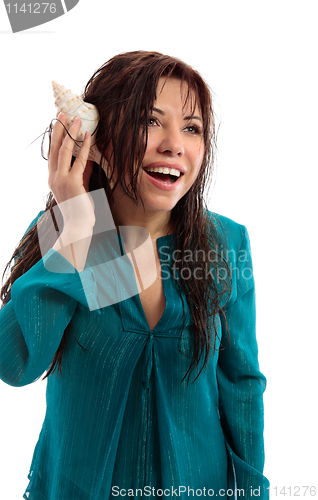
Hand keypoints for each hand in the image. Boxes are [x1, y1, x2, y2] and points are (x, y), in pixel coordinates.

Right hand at [48, 113, 95, 228]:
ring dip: (70, 134)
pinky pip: (79, 160)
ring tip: (77, 120)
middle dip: (58, 130)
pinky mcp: (73, 183)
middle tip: (62, 114)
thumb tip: (86, 158)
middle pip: (55, 148)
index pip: (52, 154)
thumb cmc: (80, 210)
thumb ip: (80, 173)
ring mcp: (61, 180)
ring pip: (64, 151)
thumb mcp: (79, 188)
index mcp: (53, 179)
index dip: (55, 138)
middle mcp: (54, 178)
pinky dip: (84, 147)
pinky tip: (88, 136)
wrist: (78, 226)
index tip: (58, 124)